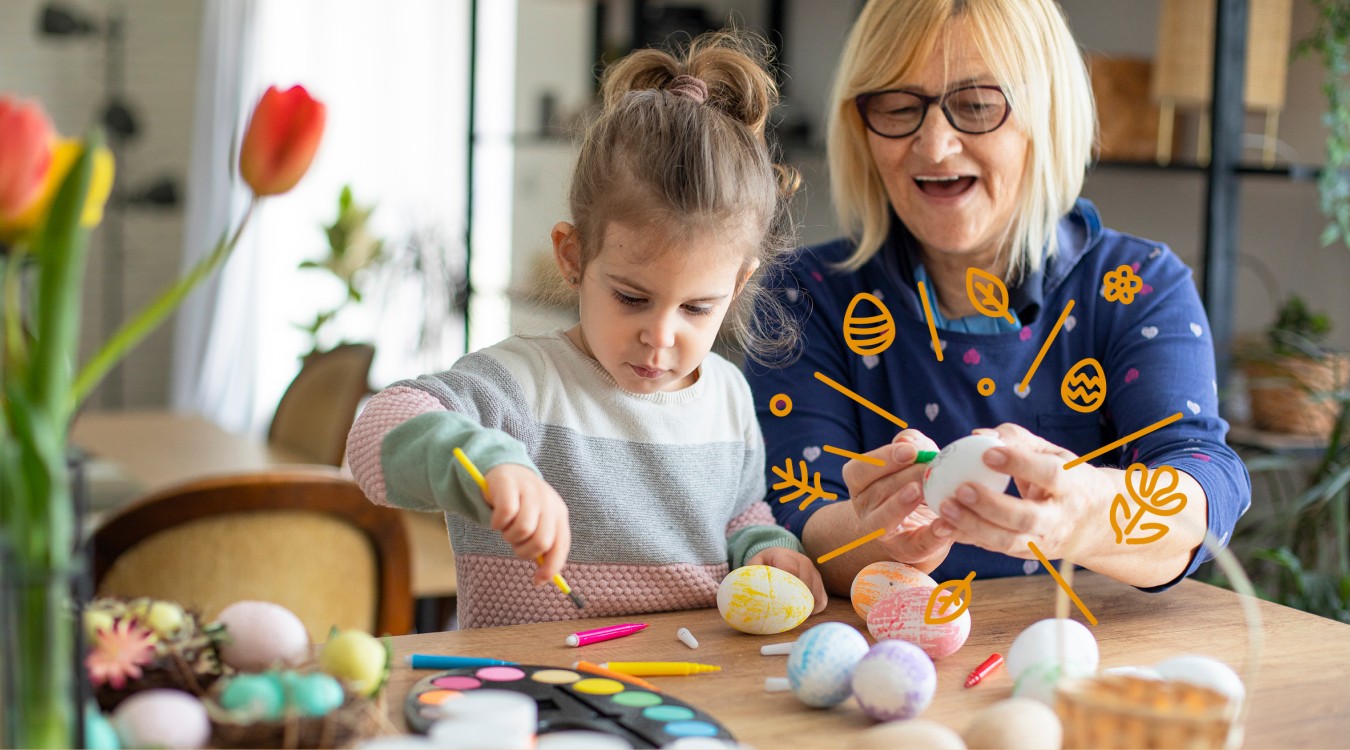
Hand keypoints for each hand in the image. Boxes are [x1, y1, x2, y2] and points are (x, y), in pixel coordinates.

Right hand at [483, 463, 572, 584]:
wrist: (505, 471)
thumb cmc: (522, 506)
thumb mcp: (538, 523)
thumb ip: (542, 546)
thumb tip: (542, 579)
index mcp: (559, 514)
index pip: (561, 546)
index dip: (550, 568)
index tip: (537, 581)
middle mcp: (549, 502)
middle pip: (541, 542)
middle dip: (524, 552)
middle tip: (515, 544)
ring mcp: (530, 492)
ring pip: (522, 530)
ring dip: (509, 537)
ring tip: (506, 528)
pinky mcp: (510, 486)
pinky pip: (505, 516)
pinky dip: (497, 523)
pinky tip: (496, 519)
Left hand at [747, 547, 827, 613]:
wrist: (780, 554)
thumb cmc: (765, 563)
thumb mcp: (755, 564)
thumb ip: (750, 573)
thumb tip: (747, 590)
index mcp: (785, 555)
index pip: (790, 571)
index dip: (786, 588)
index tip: (779, 603)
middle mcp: (803, 562)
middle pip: (806, 584)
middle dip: (796, 600)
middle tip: (786, 615)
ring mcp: (814, 572)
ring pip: (816, 593)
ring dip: (806, 607)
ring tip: (794, 617)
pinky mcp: (820, 582)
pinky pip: (822, 599)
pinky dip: (814, 608)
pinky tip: (803, 614)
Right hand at [841, 429, 952, 569]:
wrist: (921, 525)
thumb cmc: (915, 483)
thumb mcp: (914, 460)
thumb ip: (913, 444)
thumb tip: (908, 440)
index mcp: (861, 484)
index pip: (860, 470)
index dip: (883, 459)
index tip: (910, 451)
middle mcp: (865, 508)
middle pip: (877, 491)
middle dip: (904, 477)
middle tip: (928, 468)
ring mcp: (882, 533)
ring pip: (884, 520)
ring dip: (900, 505)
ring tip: (920, 492)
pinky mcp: (906, 550)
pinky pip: (916, 544)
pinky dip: (932, 535)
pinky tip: (946, 525)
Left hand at [935, 424, 1113, 560]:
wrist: (1094, 523)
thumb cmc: (1067, 479)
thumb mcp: (1054, 454)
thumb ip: (1019, 440)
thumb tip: (978, 433)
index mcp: (1072, 485)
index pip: (1049, 474)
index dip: (1019, 464)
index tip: (987, 453)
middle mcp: (1059, 518)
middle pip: (1027, 518)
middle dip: (991, 505)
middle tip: (961, 489)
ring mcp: (1043, 540)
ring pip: (1008, 541)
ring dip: (973, 527)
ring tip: (945, 508)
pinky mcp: (1026, 553)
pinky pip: (994, 547)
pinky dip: (967, 538)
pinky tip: (943, 525)